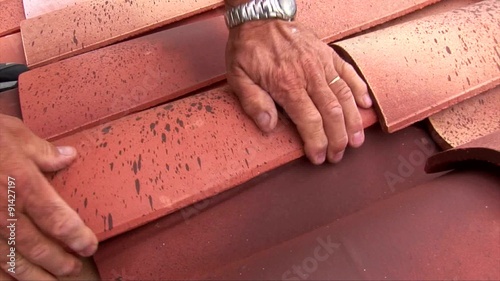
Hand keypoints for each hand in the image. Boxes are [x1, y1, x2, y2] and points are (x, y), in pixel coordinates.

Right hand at [0, 114, 97, 279]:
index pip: (57, 219)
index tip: (89, 246)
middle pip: (36, 246)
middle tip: (74, 269)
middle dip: (57, 261)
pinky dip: (2, 274)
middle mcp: (3, 211)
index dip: (76, 237)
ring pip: (10, 259)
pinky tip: (12, 280)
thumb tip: (68, 157)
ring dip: (32, 275)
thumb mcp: (14, 134)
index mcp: (22, 185)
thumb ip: (43, 152)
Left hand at [226, 20, 372, 163]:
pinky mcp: (328, 54)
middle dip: (338, 139)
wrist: (259, 16)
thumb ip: (253, 102)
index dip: (318, 143)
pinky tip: (366, 105)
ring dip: (353, 121)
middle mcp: (309, 75)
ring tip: (357, 140)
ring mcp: (322, 64)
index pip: (310, 121)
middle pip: (332, 113)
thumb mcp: (238, 76)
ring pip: (345, 96)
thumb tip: (268, 127)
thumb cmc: (248, 49)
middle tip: (338, 156)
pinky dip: (359, 89)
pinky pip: (349, 73)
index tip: (320, 158)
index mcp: (287, 84)